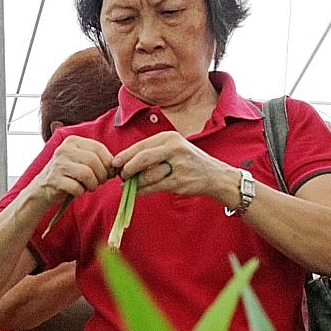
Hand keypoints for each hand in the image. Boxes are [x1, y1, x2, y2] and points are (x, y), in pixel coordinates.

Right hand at [33, 136, 112, 207]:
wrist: (42, 188)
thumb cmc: (68, 175)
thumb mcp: (80, 160)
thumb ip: (97, 158)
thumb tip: (117, 165)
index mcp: (73, 141)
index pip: (99, 148)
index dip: (108, 163)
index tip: (109, 173)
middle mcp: (64, 149)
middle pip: (94, 161)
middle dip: (101, 175)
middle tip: (99, 182)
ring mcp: (58, 164)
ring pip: (87, 174)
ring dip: (92, 185)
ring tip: (88, 187)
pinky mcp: (54, 180)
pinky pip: (77, 187)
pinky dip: (80, 192)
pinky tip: (76, 191)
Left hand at [111, 132, 231, 199]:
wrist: (215, 176)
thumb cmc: (189, 163)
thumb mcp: (174, 149)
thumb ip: (152, 152)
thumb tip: (125, 161)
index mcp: (170, 137)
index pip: (142, 145)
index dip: (125, 155)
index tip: (114, 163)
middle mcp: (174, 148)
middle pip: (142, 158)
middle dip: (127, 168)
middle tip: (120, 175)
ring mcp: (178, 165)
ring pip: (147, 175)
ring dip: (135, 183)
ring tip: (130, 185)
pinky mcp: (179, 181)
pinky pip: (153, 187)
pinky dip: (142, 191)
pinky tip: (136, 192)